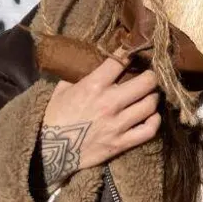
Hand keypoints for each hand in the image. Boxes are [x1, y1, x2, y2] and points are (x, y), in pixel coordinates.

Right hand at [39, 55, 159, 196]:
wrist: (48, 151)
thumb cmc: (53, 117)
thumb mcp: (62, 89)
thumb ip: (79, 76)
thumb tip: (92, 65)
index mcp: (94, 86)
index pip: (120, 61)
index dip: (130, 52)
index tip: (134, 50)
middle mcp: (109, 103)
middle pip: (146, 82)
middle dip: (151, 76)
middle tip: (149, 76)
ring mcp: (117, 125)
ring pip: (150, 105)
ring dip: (153, 97)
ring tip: (150, 95)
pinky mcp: (121, 143)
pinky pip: (148, 131)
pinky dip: (154, 121)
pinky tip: (151, 116)